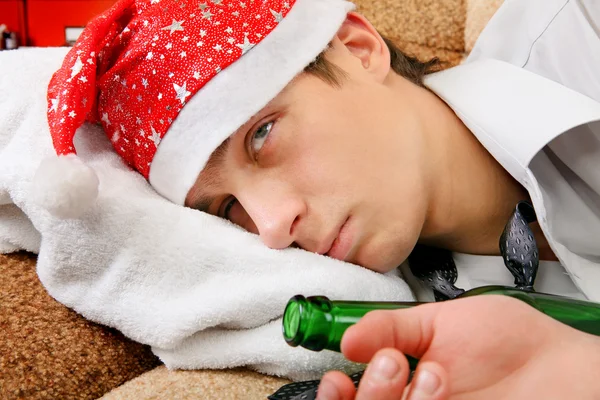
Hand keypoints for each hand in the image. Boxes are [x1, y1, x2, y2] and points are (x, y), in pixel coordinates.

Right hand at [316, 295, 599, 399]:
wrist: (558, 365)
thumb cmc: (506, 341)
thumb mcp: (438, 322)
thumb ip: (390, 328)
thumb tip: (347, 338)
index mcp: (400, 381)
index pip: (353, 396)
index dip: (335, 394)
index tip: (338, 376)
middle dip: (368, 393)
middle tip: (390, 362)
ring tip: (431, 371)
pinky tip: (439, 388)